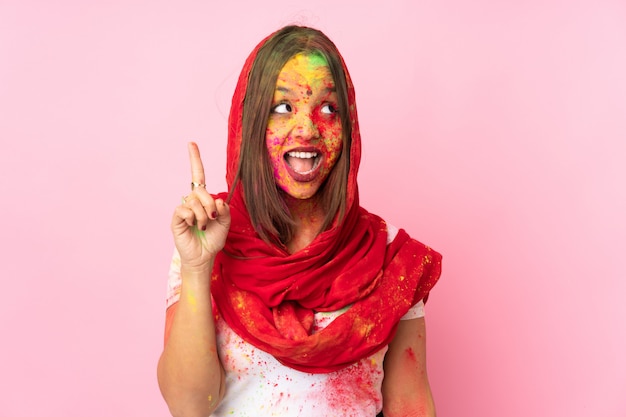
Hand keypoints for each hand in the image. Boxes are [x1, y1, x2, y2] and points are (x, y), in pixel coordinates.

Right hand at [171, 142, 230, 271]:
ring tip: (203, 226)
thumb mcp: (226, 221)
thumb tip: (217, 200)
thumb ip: (224, 208)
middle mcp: (192, 200)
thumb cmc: (214, 238)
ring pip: (194, 201)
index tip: (191, 143)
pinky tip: (193, 227)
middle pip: (201, 190)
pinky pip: (184, 210)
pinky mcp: (176, 218)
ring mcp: (183, 209)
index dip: (195, 159)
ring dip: (204, 216)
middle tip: (213, 218)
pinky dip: (193, 218)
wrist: (205, 256)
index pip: (199, 176)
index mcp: (203, 199)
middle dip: (210, 205)